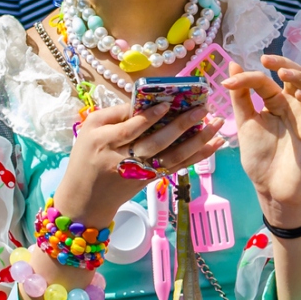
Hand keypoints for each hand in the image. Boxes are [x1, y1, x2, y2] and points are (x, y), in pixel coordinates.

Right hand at [51, 102, 222, 226]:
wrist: (84, 199)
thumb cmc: (85, 157)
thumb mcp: (90, 129)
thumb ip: (115, 114)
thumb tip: (146, 100)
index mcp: (105, 141)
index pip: (132, 127)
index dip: (151, 116)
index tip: (169, 103)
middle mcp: (124, 158)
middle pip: (157, 142)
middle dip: (182, 125)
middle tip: (202, 108)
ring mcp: (140, 172)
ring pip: (172, 157)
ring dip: (198, 141)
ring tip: (216, 124)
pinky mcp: (151, 180)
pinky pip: (177, 167)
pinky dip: (197, 156)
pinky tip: (214, 145)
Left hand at [226, 57, 300, 227]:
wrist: (271, 189)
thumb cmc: (261, 158)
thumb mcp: (246, 124)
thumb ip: (240, 97)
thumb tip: (232, 65)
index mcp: (274, 103)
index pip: (264, 81)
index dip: (247, 78)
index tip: (228, 82)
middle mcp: (291, 105)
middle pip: (293, 74)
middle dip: (282, 62)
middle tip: (265, 59)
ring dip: (298, 75)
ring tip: (282, 72)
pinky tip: (300, 95)